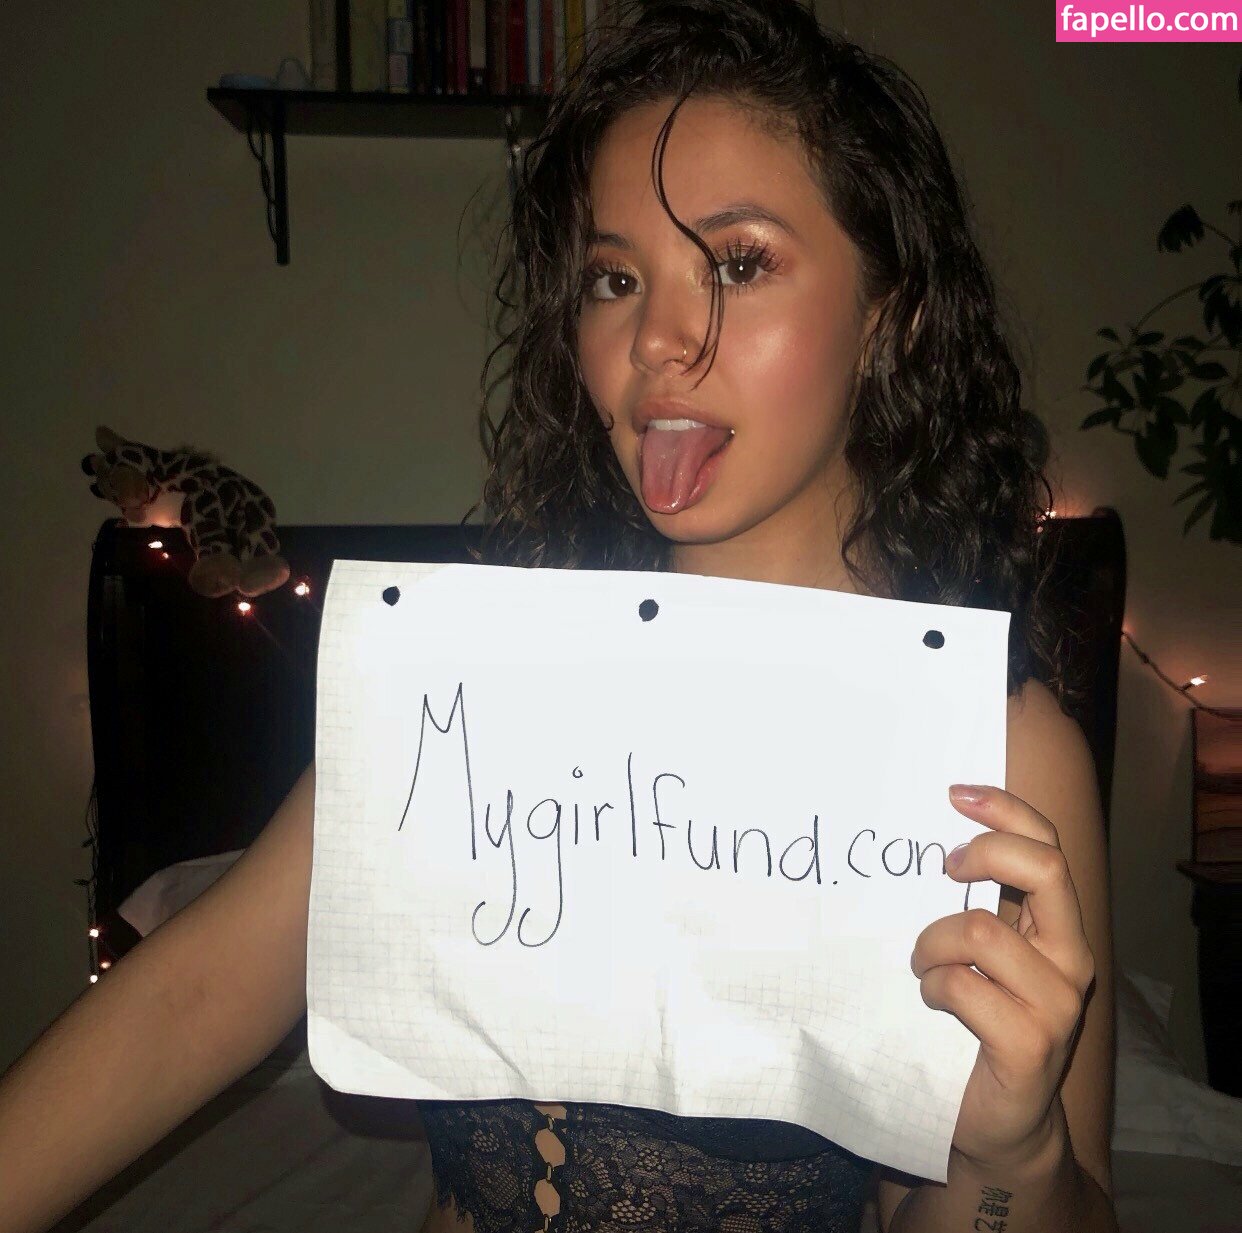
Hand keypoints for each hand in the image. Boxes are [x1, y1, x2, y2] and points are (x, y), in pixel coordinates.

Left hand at [909, 783, 1095, 1170]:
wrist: (997, 1124)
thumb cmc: (975, 1025)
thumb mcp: (977, 955)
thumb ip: (969, 906)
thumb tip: (921, 842)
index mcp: (1055, 926)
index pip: (1047, 845)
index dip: (1005, 809)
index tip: (954, 794)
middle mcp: (1069, 957)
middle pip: (1044, 869)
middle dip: (986, 851)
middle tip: (943, 868)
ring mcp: (1056, 1002)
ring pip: (981, 930)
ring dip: (932, 944)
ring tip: (922, 967)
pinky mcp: (1031, 1044)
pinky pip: (963, 987)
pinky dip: (934, 986)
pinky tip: (931, 1001)